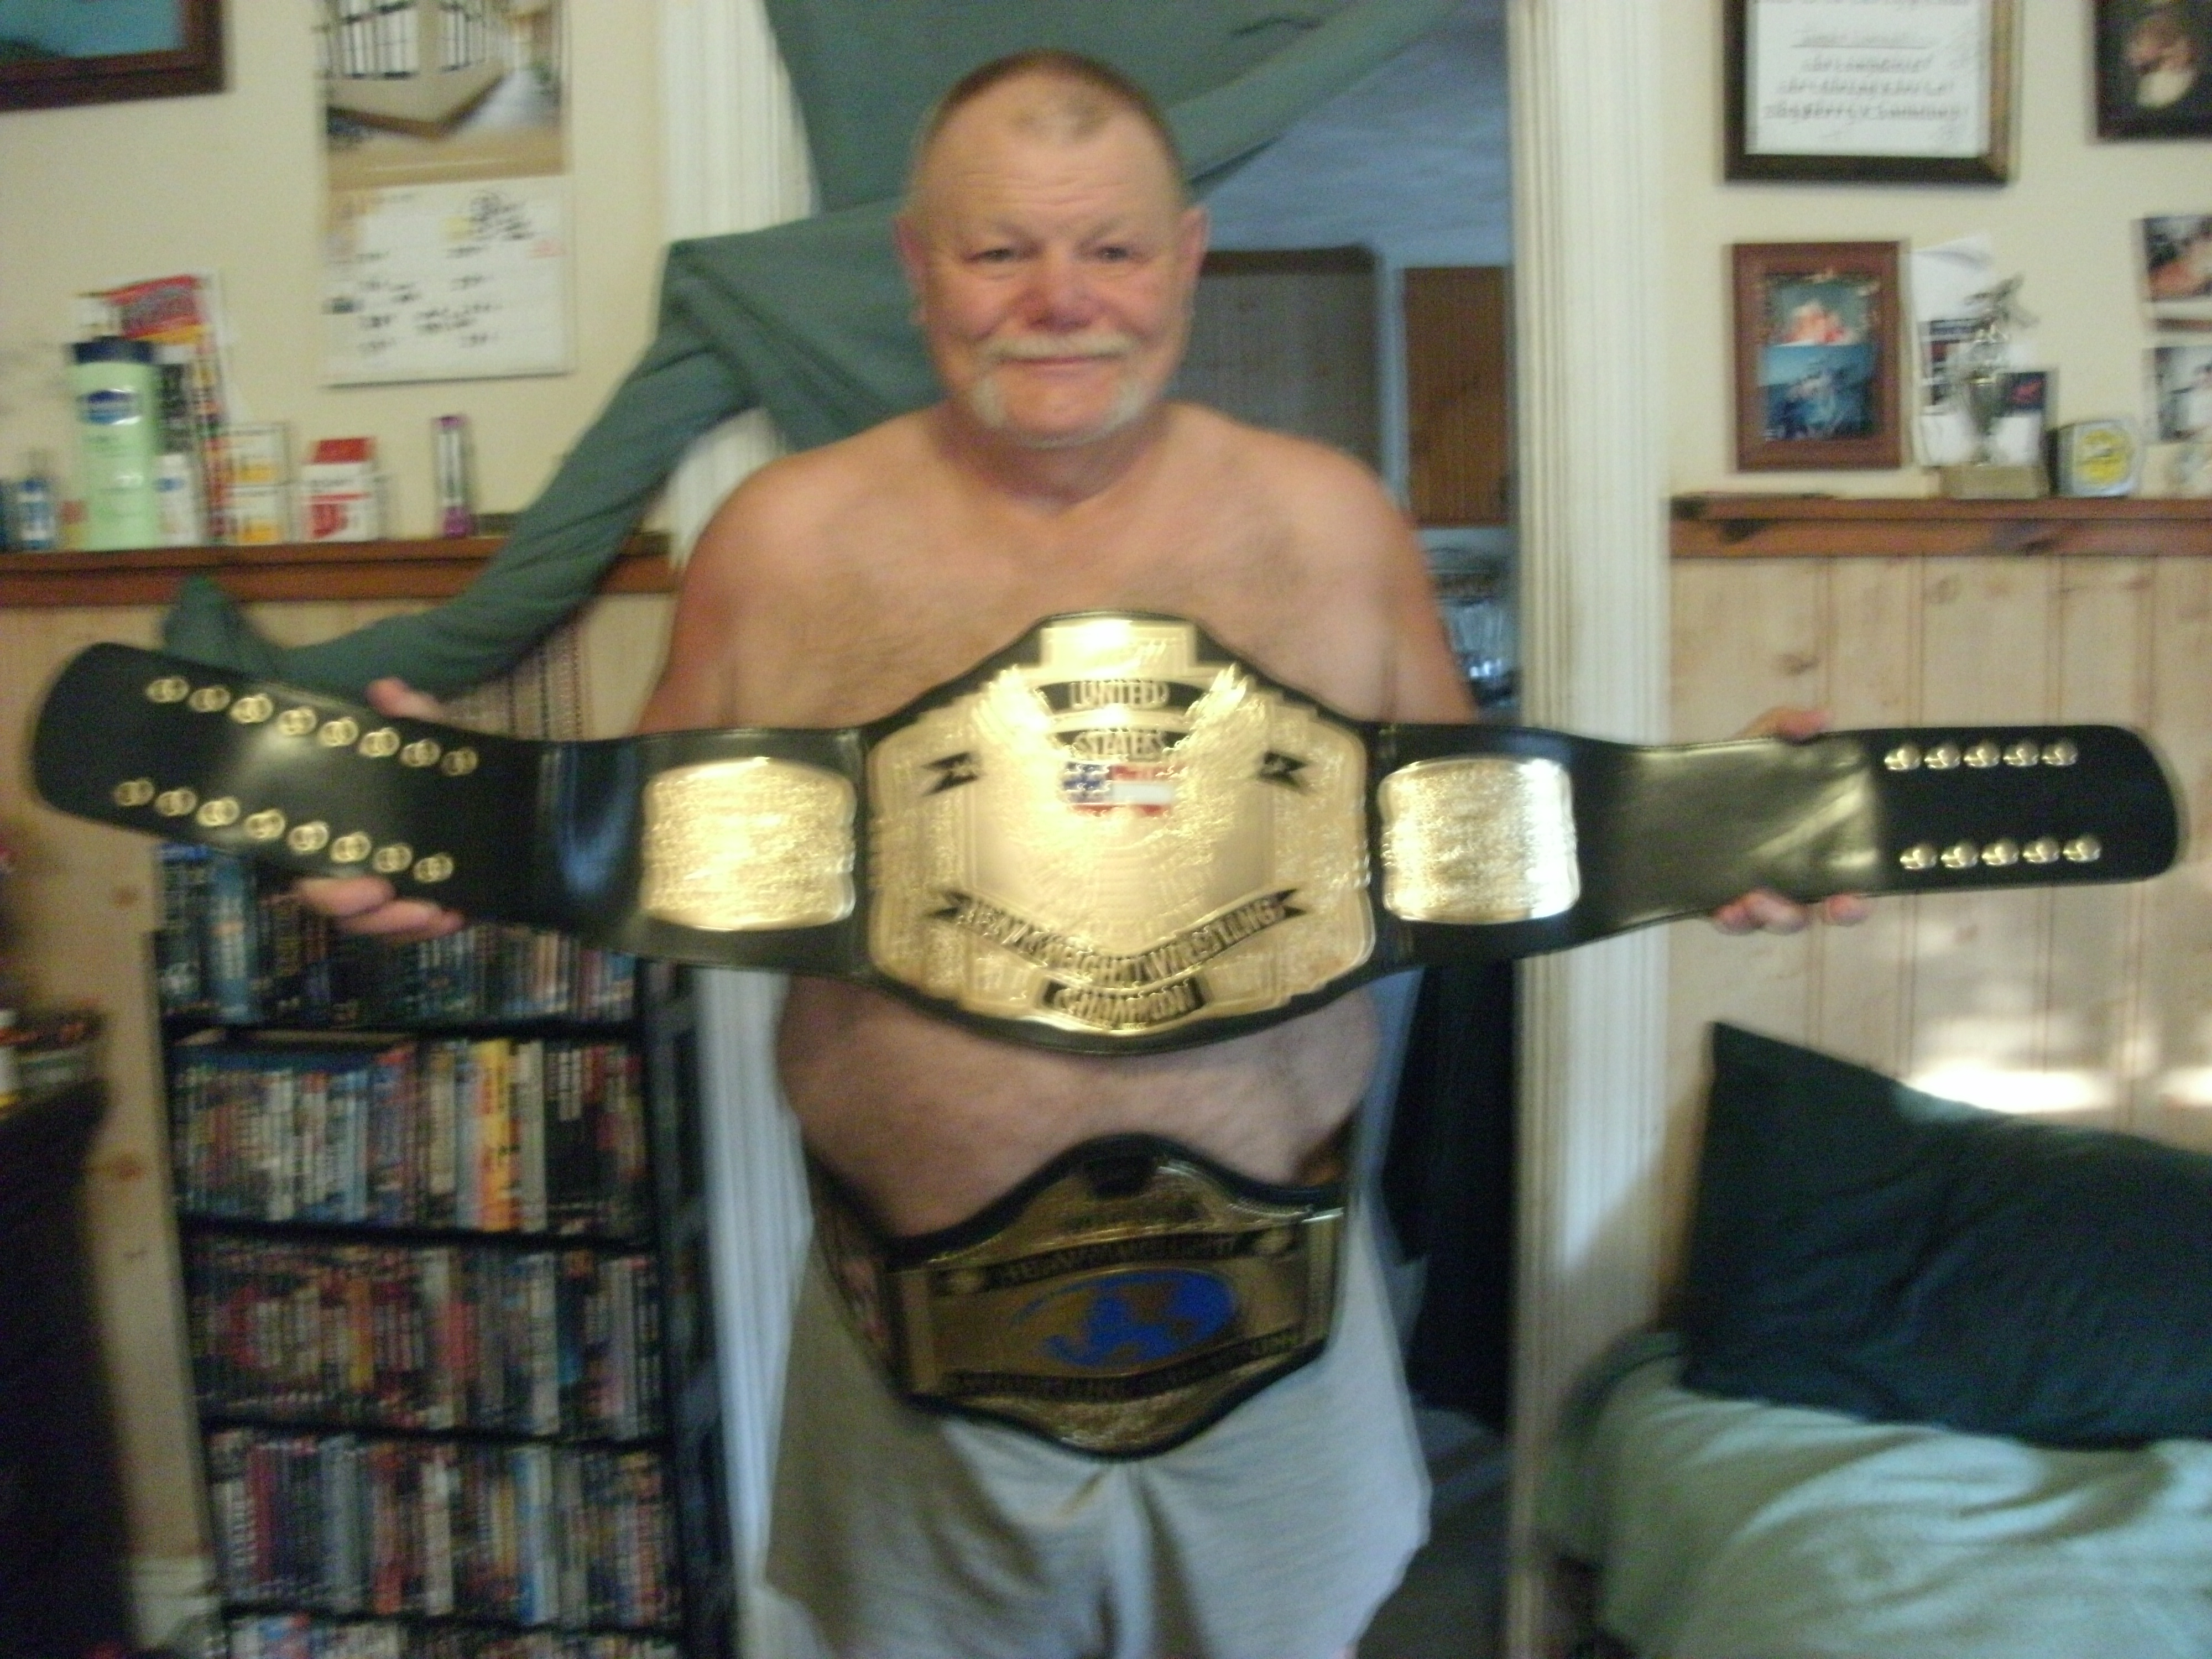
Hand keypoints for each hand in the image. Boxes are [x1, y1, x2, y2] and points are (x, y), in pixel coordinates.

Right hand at [295, 678, 467, 942]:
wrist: (480, 785)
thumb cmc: (431, 763)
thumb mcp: (427, 738)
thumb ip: (411, 717)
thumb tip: (390, 689)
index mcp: (338, 831)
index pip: (314, 876)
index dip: (335, 892)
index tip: (371, 884)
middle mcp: (353, 867)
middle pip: (345, 913)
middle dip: (373, 916)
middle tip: (409, 904)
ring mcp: (386, 891)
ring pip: (380, 927)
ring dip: (406, 927)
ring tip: (439, 913)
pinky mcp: (420, 902)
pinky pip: (416, 928)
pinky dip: (434, 927)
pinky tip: (459, 916)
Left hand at [1709, 706, 1873, 935]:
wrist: (1668, 789)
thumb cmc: (1728, 770)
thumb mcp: (1757, 742)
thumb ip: (1786, 725)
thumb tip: (1820, 717)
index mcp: (1805, 848)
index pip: (1841, 885)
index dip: (1852, 901)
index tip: (1854, 899)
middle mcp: (1781, 877)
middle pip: (1806, 912)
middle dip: (1814, 914)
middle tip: (1810, 905)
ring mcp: (1745, 891)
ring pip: (1765, 920)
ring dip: (1768, 916)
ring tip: (1754, 900)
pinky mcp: (1710, 898)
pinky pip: (1725, 920)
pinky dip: (1729, 919)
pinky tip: (1724, 910)